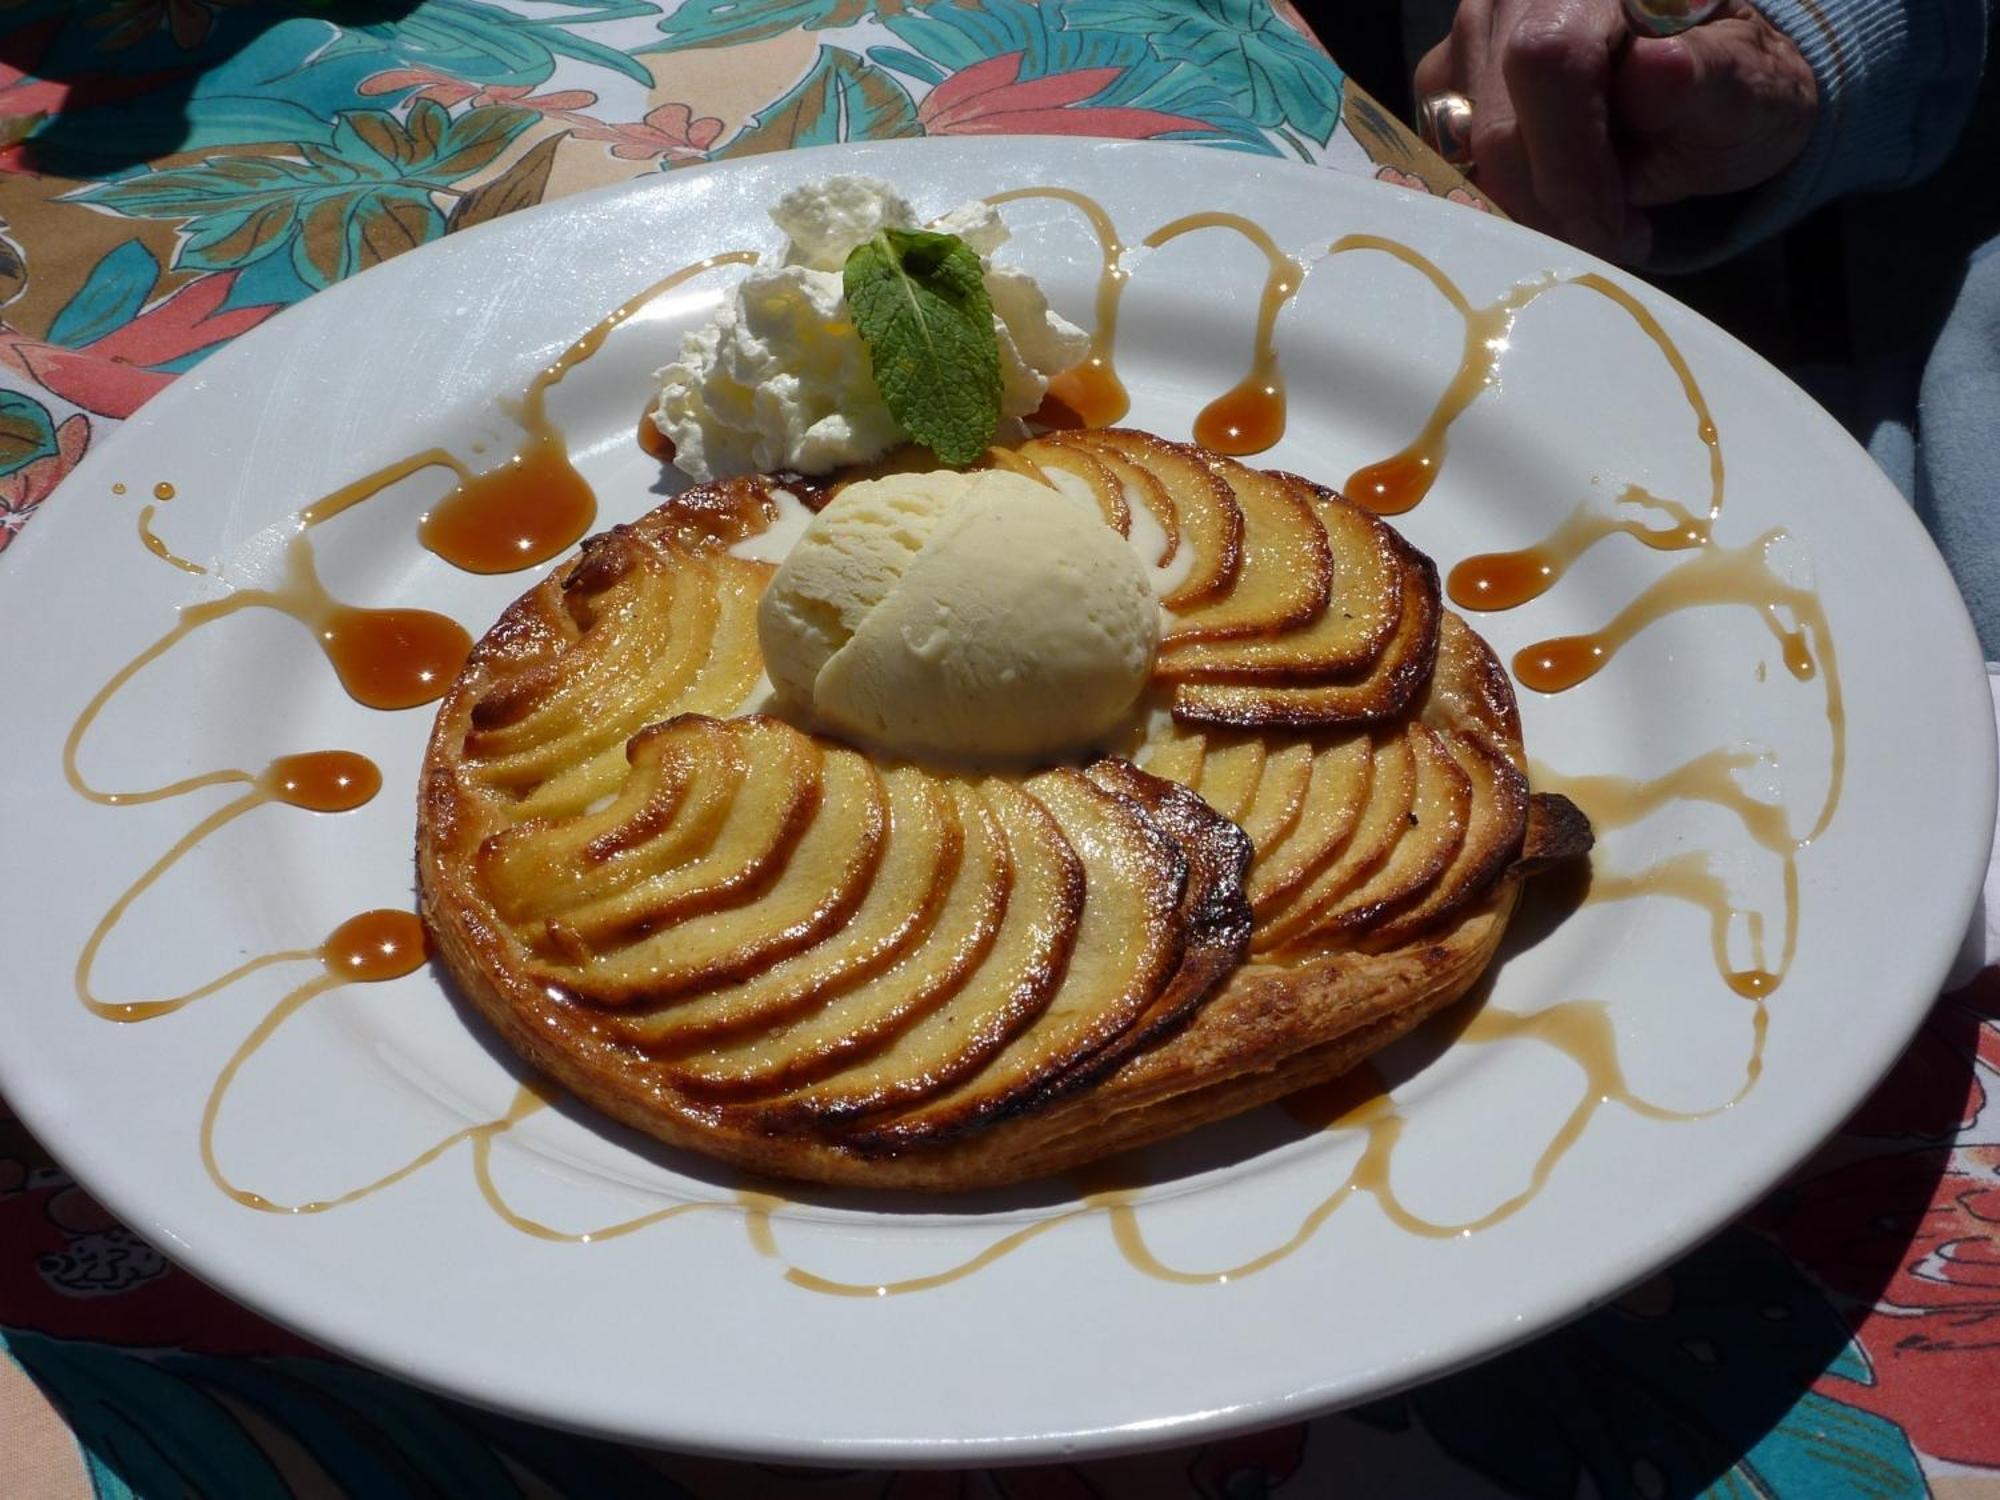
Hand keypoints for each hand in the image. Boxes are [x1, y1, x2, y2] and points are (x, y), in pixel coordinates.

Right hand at [1415, 0, 1817, 261]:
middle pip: (1499, 123)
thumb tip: (1652, 73)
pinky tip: (1555, 182)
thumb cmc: (1734, 83)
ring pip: (1468, 148)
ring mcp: (1473, 26)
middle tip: (1617, 237)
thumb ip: (1709, 80)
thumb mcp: (1754, 86)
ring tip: (1595, 205)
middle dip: (1554, 204)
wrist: (1707, 71)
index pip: (1553, 64)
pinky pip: (1452, 152)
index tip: (1621, 231)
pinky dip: (1503, 186)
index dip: (1575, 166)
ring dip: (1529, 200)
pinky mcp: (1446, 74)